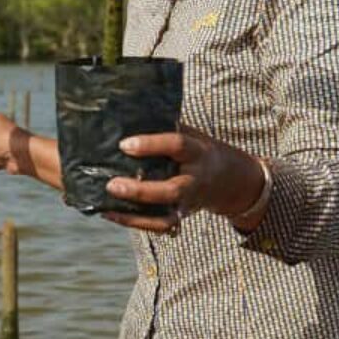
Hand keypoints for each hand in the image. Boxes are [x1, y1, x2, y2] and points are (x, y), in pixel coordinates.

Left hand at [101, 125, 266, 232]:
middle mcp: (194, 181)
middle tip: (112, 185)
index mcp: (197, 152)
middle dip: (140, 191)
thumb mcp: (191, 134)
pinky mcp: (180, 217)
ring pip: (165, 217)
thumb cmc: (198, 150)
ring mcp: (188, 203)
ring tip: (108, 206)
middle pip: (171, 191)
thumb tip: (128, 112)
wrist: (229, 180)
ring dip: (135, 215)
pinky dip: (134, 223)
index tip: (124, 144)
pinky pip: (159, 226)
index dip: (151, 145)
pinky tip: (111, 213)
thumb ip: (166, 127)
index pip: (177, 146)